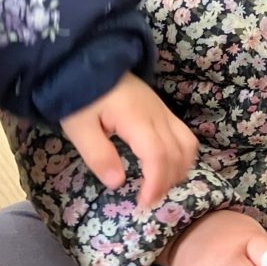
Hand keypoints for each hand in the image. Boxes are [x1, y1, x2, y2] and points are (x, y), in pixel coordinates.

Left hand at [59, 73, 197, 208]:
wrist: (89, 62)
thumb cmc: (80, 95)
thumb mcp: (79, 127)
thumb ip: (98, 154)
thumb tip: (117, 183)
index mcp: (136, 119)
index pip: (158, 156)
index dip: (155, 183)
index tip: (143, 203)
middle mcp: (158, 115)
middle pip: (177, 154)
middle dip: (166, 183)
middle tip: (147, 200)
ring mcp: (164, 111)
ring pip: (187, 145)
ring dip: (179, 170)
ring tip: (159, 186)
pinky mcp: (163, 111)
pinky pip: (185, 136)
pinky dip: (182, 157)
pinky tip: (168, 168)